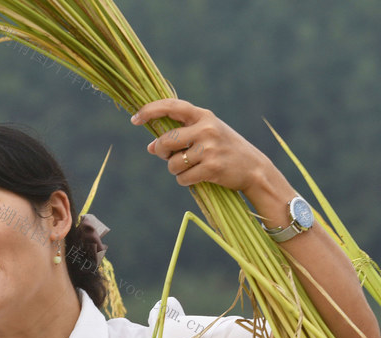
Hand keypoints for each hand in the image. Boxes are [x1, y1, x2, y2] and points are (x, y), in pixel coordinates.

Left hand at [132, 99, 282, 196]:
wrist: (253, 168)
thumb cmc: (224, 150)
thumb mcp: (205, 136)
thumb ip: (180, 137)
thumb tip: (151, 147)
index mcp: (204, 116)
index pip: (171, 106)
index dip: (150, 111)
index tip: (135, 118)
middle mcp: (206, 128)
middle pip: (166, 141)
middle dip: (162, 152)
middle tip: (169, 156)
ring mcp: (209, 148)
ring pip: (172, 163)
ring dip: (176, 170)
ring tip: (192, 168)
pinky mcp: (212, 167)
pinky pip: (182, 178)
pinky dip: (185, 181)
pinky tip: (198, 177)